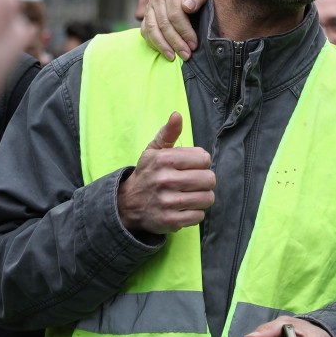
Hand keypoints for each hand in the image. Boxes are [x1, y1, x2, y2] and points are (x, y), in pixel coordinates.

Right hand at [116, 112, 214, 233]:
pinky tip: (184, 208)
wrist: (126, 204)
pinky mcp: (170, 221)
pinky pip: (199, 216)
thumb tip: (177, 115)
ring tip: (191, 195)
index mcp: (164, 159)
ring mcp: (168, 202)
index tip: (192, 166)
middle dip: (204, 181)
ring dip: (202, 197)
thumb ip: (168, 133)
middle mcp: (166, 180)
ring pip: (207, 198)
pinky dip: (195, 213)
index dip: (201, 162)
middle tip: (194, 182)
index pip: (204, 158)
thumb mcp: (153, 151)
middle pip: (209, 179)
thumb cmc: (147, 174)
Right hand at [140, 0, 214, 60]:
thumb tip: (187, 7)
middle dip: (175, 42)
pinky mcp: (147, 15)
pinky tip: (164, 52)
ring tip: (173, 57)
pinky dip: (153, 43)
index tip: (194, 45)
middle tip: (186, 55)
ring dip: (163, 46)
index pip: (175, 14)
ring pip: (152, 29)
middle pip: (164, 24)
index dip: (184, 31)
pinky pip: (145, 31)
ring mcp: (150, 6)